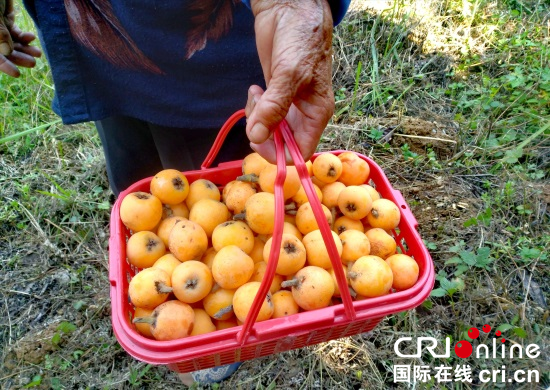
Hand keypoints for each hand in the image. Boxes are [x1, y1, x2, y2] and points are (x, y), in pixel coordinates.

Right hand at [1, 0, 41, 76]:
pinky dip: (24, 37)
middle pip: (4, 51)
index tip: (17, 74)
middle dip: (18, 57)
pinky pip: (15, 33)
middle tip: (33, 63)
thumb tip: (7, 52)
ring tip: (38, 53)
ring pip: (11, 43)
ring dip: (25, 49)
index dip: (4, 65)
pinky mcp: (5, 20)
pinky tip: (31, 37)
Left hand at [245, 0, 333, 163]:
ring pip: (269, 130)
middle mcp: (304, 114)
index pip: (300, 152)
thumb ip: (275, 107)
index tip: (260, 139)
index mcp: (316, 115)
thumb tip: (258, 136)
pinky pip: (262, 114)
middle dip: (264, 134)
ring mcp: (289, 105)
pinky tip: (255, 90)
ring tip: (256, 95)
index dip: (279, 154)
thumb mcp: (290, 74)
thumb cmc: (301, 39)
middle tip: (255, 113)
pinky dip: (254, 108)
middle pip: (282, 144)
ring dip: (257, 118)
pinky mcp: (275, 95)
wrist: (290, 9)